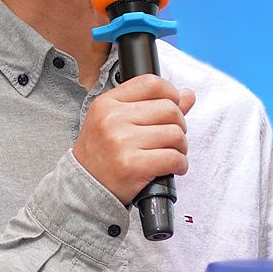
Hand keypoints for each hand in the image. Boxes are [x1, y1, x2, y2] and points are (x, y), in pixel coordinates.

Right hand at [73, 74, 196, 205]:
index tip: (174, 107)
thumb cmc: (103, 154)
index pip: (151, 83)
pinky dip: (180, 164)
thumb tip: (187, 95)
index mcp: (108, 103)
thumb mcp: (116, 122)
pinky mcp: (133, 166)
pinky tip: (173, 168)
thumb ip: (152, 105)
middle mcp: (113, 119)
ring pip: (175, 134)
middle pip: (169, 109)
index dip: (171, 94)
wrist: (85, 188)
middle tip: (172, 139)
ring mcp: (122, 142)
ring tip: (171, 154)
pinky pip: (173, 158)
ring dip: (181, 147)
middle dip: (179, 125)